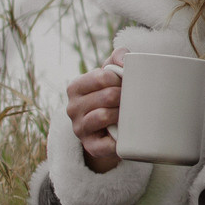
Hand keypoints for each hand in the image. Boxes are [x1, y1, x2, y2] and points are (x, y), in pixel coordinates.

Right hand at [65, 55, 124, 169]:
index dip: (120, 79)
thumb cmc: (111, 94)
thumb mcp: (111, 73)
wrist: (108, 128)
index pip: (102, 77)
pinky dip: (117, 140)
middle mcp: (72, 108)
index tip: (127, 83)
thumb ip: (117, 57)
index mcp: (75, 87)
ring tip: (129, 113)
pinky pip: (104, 144)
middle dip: (124, 96)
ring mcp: (79, 128)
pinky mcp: (90, 147)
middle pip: (107, 96)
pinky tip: (124, 134)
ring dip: (122, 114)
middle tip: (132, 99)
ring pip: (103, 116)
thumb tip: (124, 60)